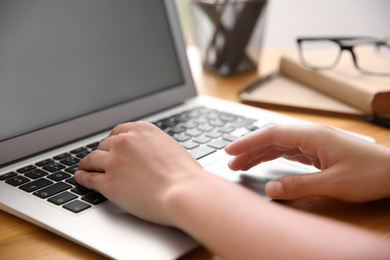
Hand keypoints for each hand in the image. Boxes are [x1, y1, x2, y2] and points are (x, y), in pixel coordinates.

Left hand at [75, 121, 203, 224]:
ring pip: (91, 159)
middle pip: (104, 145)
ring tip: (84, 167)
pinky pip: (88, 178)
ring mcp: (114, 161)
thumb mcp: (169, 147)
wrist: (184, 192)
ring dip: (86, 163)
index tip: (110, 146)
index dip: (112, 140)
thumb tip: (144, 153)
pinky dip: (82, 178)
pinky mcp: (108, 182)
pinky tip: (81, 178)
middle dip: (102, 153)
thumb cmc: (184, 174)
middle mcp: (124, 141)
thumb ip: (152, 145)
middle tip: (100, 160)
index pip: (118, 131)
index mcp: (141, 130)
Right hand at [225, 124, 389, 201]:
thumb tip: (270, 189)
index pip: (272, 134)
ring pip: (280, 145)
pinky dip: (274, 157)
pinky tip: (266, 163)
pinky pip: (290, 152)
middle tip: (231, 161)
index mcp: (312, 136)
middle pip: (272, 138)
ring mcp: (315, 143)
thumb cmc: (371, 174)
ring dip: (260, 153)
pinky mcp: (319, 152)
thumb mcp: (334, 183)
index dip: (248, 142)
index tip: (230, 150)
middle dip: (250, 149)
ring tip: (242, 164)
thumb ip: (300, 185)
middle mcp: (311, 136)